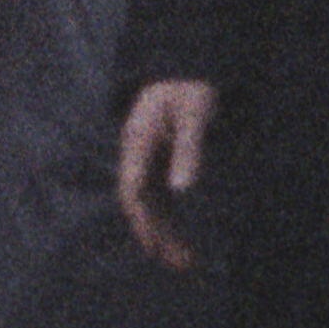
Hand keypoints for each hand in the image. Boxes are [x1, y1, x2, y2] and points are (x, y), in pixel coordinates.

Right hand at [116, 78, 214, 270]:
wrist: (189, 64)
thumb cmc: (191, 87)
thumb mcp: (195, 115)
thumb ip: (189, 151)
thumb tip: (182, 189)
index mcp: (139, 141)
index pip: (133, 188)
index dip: (142, 219)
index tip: (155, 247)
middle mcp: (138, 152)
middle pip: (141, 201)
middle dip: (156, 233)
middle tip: (178, 263)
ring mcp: (148, 155)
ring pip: (151, 199)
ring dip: (164, 228)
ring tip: (183, 259)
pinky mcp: (161, 156)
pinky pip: (161, 192)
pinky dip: (170, 215)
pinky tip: (181, 233)